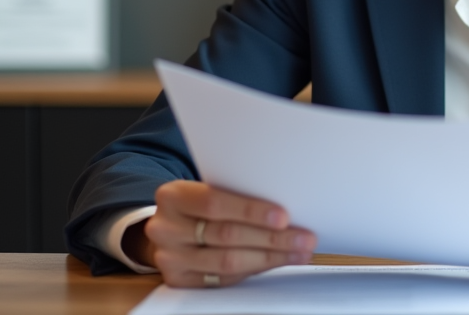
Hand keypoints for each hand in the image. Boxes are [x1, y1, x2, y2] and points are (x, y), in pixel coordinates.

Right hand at [126, 180, 316, 287]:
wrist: (169, 227)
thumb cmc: (198, 204)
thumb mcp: (208, 189)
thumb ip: (235, 193)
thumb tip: (285, 205)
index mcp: (173, 196)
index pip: (215, 202)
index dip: (251, 210)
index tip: (284, 216)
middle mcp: (166, 228)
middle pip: (226, 235)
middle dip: (271, 238)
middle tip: (303, 238)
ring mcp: (169, 257)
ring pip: (227, 261)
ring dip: (270, 258)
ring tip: (298, 252)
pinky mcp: (179, 280)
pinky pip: (223, 279)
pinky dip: (254, 270)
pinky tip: (276, 262)